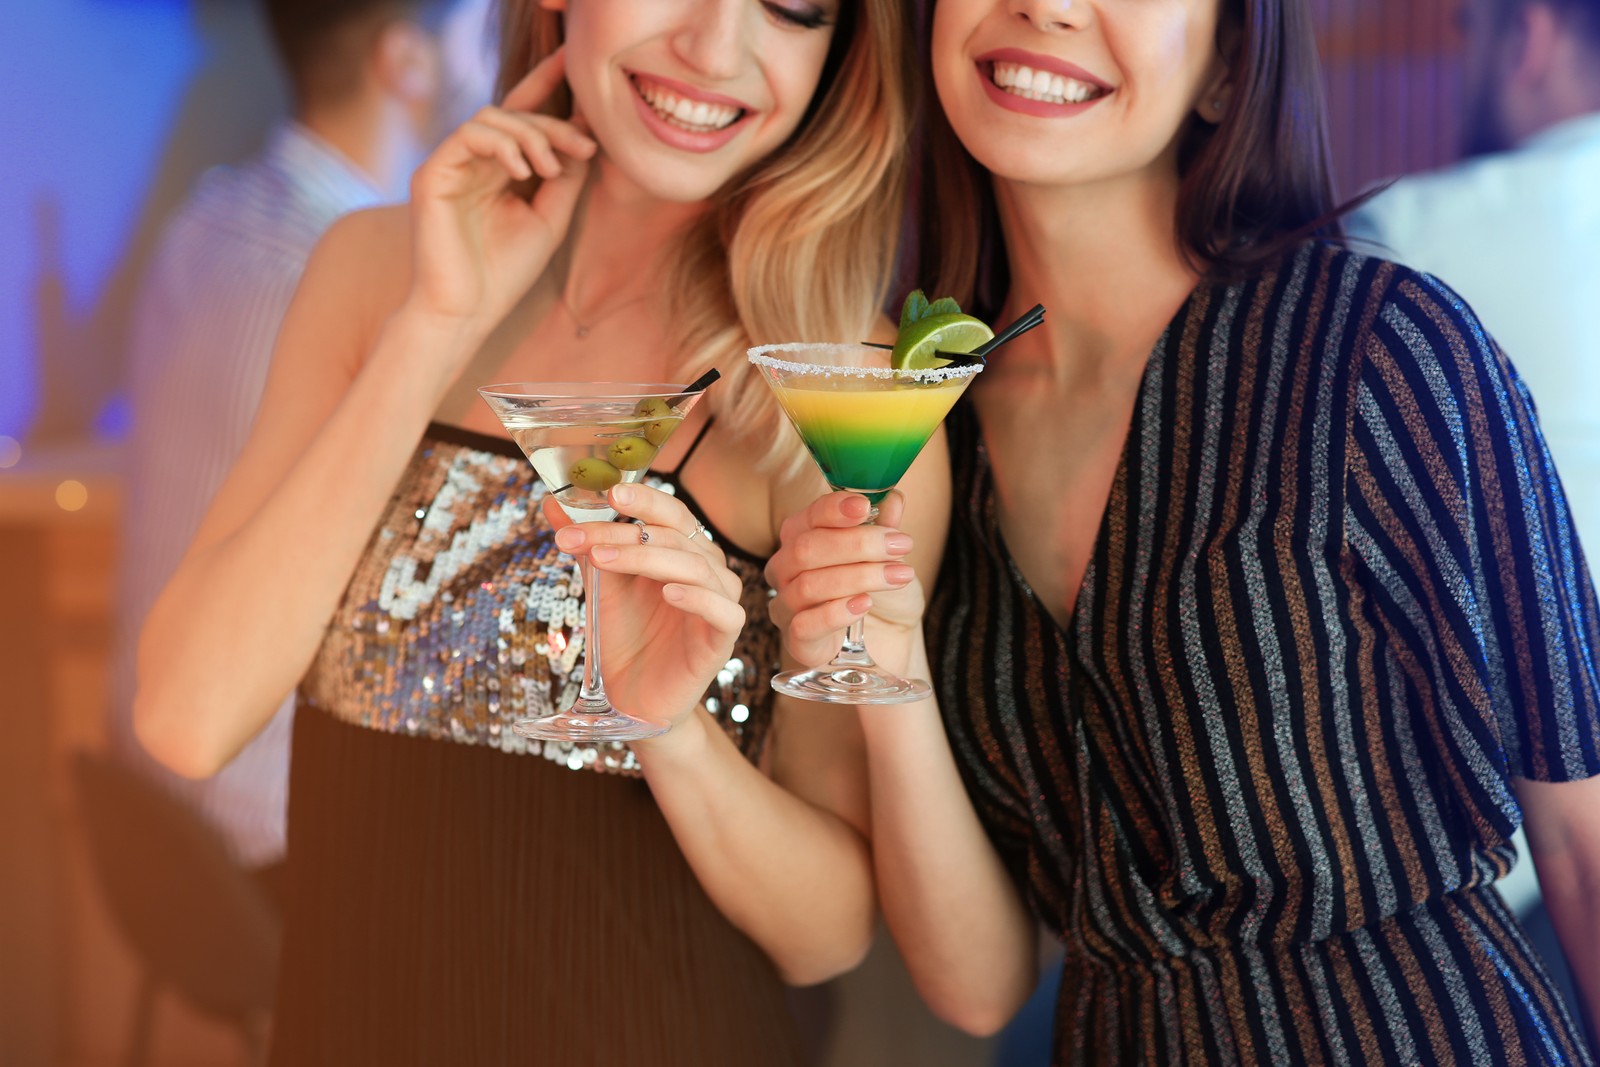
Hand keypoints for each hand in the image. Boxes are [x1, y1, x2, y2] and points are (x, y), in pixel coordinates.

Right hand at [406, 47, 596, 333]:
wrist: (466, 313)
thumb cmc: (504, 274)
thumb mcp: (549, 219)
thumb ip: (564, 179)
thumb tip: (584, 137)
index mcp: (498, 171)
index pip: (523, 117)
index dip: (547, 85)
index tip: (576, 65)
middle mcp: (472, 162)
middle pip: (514, 114)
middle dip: (555, 124)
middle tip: (585, 145)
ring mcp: (450, 165)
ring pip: (492, 117)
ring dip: (531, 134)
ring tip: (550, 169)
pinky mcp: (432, 174)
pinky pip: (468, 135)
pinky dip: (501, 145)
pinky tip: (524, 172)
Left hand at [546, 484, 744, 726]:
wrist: (633, 698)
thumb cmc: (626, 636)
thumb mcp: (601, 584)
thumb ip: (586, 544)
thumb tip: (550, 500)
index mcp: (684, 550)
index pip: (671, 513)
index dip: (644, 500)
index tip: (607, 494)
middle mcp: (708, 569)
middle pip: (676, 537)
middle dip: (624, 534)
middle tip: (580, 539)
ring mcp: (720, 602)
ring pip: (696, 567)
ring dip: (646, 559)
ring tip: (601, 561)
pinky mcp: (723, 639)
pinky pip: (722, 611)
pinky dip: (697, 598)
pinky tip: (668, 593)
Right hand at [765, 491, 922, 667]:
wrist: (886, 639)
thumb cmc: (879, 589)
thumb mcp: (889, 556)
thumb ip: (886, 527)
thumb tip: (893, 499)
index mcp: (800, 538)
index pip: (808, 517)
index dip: (834, 509)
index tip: (865, 506)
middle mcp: (784, 569)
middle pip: (806, 549)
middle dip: (857, 544)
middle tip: (900, 544)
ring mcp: (786, 605)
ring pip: (809, 585)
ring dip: (859, 576)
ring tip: (898, 575)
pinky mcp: (796, 639)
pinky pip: (805, 624)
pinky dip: (837, 612)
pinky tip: (865, 603)